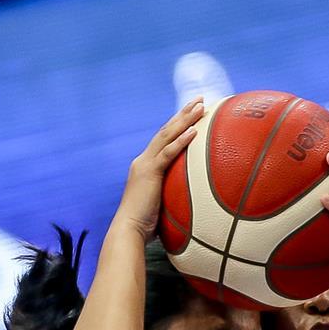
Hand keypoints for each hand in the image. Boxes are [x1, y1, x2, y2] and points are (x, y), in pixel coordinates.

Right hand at [114, 97, 203, 239]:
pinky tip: (194, 130)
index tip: (193, 114)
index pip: (164, 141)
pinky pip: (168, 153)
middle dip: (183, 114)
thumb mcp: (162, 206)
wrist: (129, 230)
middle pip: (166, 131)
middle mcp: (144, 160)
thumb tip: (192, 203)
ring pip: (167, 135)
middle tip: (200, 99)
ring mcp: (145, 164)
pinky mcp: (149, 172)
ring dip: (185, 119)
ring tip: (200, 105)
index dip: (178, 126)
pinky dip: (181, 141)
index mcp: (146, 167)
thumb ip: (173, 197)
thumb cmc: (145, 225)